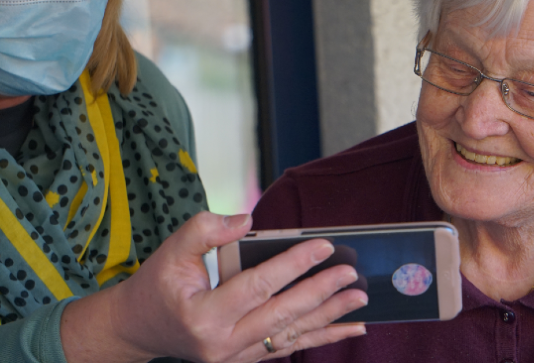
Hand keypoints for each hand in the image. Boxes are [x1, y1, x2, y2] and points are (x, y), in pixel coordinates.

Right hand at [61, 211, 367, 362]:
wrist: (139, 329)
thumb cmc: (157, 285)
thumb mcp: (171, 250)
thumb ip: (206, 229)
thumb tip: (248, 220)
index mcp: (204, 314)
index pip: (258, 285)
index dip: (294, 264)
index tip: (324, 246)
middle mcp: (222, 343)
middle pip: (282, 315)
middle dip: (321, 293)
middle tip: (351, 274)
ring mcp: (235, 357)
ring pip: (291, 335)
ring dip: (329, 318)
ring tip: (359, 302)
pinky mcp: (244, 359)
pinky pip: (287, 347)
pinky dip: (318, 337)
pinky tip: (346, 329)